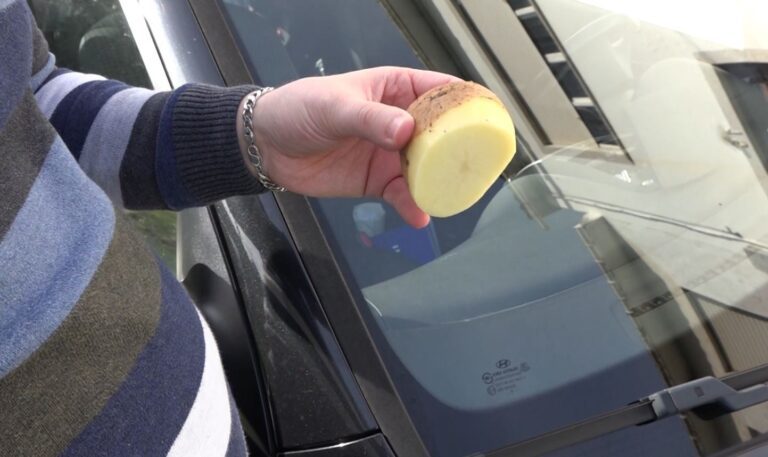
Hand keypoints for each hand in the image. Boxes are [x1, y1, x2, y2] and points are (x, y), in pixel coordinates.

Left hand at [240, 67, 460, 227]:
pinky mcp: (378, 181)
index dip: (468, 103)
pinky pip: (402, 194)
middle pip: (442, 135)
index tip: (489, 119)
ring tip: (452, 195)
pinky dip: (412, 205)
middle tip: (479, 166)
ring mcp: (391, 153)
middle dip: (461, 150)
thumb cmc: (299, 109)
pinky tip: (419, 215)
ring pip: (427, 168)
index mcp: (395, 89)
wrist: (267, 146)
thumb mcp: (334, 107)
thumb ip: (370, 120)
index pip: (441, 91)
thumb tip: (405, 132)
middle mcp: (400, 121)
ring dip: (439, 182)